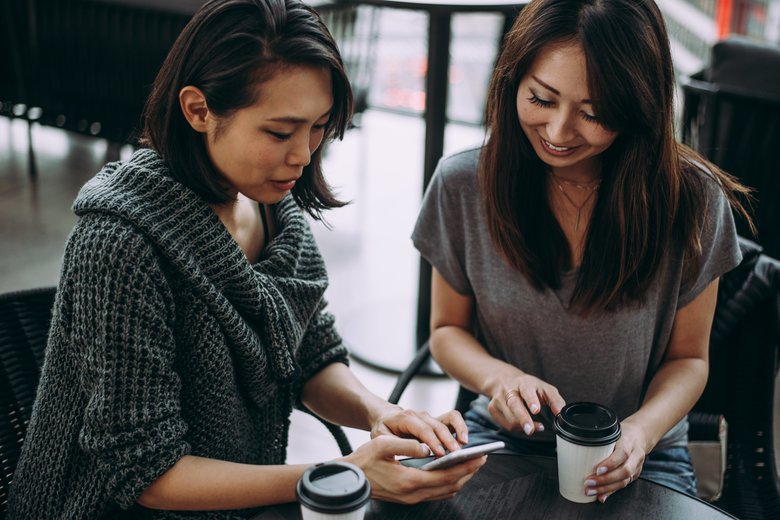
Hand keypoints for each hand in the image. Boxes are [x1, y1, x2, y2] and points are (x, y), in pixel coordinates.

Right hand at [343, 435, 485, 503]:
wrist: (351, 479)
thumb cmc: (364, 461)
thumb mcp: (382, 446)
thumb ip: (407, 445)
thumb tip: (428, 446)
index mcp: (410, 481)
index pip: (447, 475)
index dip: (466, 466)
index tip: (480, 456)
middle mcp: (414, 494)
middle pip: (451, 486)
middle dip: (469, 472)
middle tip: (482, 458)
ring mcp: (412, 498)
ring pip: (446, 492)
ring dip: (461, 478)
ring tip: (472, 464)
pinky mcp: (410, 498)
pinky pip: (437, 493)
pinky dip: (449, 483)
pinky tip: (453, 472)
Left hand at [371, 408, 467, 456]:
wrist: (384, 418)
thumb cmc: (383, 429)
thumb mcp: (381, 437)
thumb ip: (398, 443)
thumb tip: (421, 451)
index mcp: (406, 418)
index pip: (423, 429)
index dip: (433, 441)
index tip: (441, 454)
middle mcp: (421, 415)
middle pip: (438, 425)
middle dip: (448, 440)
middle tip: (456, 455)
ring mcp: (430, 417)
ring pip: (450, 418)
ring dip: (458, 431)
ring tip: (463, 446)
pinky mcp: (437, 421)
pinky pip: (452, 420)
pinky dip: (460, 427)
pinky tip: (464, 441)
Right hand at [486, 373, 564, 436]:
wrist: (504, 381)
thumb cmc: (528, 387)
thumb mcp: (544, 389)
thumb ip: (555, 401)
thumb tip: (561, 413)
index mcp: (524, 382)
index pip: (527, 390)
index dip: (531, 400)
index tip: (536, 410)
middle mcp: (509, 389)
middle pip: (514, 404)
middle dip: (523, 418)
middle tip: (530, 429)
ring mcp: (499, 398)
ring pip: (510, 417)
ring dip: (523, 426)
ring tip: (534, 427)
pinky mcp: (492, 408)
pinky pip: (505, 424)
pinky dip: (516, 428)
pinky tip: (522, 424)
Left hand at [584, 421, 648, 502]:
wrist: (640, 436)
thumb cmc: (622, 434)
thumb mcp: (613, 432)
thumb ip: (600, 440)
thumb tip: (576, 447)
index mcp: (629, 442)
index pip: (622, 454)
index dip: (611, 463)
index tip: (597, 469)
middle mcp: (635, 456)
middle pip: (624, 471)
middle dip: (605, 480)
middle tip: (589, 482)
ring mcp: (636, 467)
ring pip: (623, 481)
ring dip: (606, 488)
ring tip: (591, 491)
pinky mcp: (634, 475)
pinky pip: (622, 485)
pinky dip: (610, 492)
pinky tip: (601, 497)